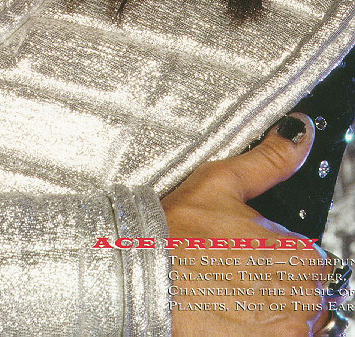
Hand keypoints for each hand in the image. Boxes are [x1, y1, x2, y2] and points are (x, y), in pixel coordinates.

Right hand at [162, 113, 333, 334]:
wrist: (139, 276)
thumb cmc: (175, 231)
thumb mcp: (222, 182)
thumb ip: (270, 160)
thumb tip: (297, 133)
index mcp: (299, 249)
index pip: (310, 256)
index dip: (278, 251)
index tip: (250, 250)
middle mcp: (302, 294)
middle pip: (305, 290)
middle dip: (276, 281)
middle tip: (234, 271)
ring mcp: (287, 329)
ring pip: (293, 318)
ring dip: (270, 308)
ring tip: (230, 295)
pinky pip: (278, 336)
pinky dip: (259, 329)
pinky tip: (230, 315)